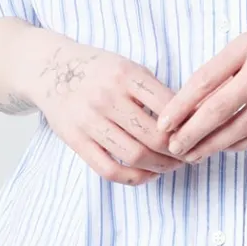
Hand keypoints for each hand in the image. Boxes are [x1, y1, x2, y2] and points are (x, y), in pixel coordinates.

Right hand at [36, 41, 183, 183]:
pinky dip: (134, 178)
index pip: (168, 106)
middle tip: (189, 155)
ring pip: (135, 155)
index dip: (188, 125)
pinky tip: (147, 175)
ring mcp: (89, 120)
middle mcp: (107, 97)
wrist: (49, 69)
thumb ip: (154, 91)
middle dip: (178, 151)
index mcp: (125, 74)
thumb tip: (190, 119)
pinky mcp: (76, 140)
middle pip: (154, 136)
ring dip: (160, 167)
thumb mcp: (128, 67)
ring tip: (171, 165)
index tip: (197, 133)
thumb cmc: (98, 71)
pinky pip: (109, 169)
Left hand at [153, 16, 246, 162]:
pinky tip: (225, 148)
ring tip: (194, 154)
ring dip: (214, 145)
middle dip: (192, 132)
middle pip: (220, 108)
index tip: (163, 124)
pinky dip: (240, 144)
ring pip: (242, 127)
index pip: (205, 80)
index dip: (181, 107)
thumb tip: (189, 104)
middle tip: (173, 147)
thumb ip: (226, 69)